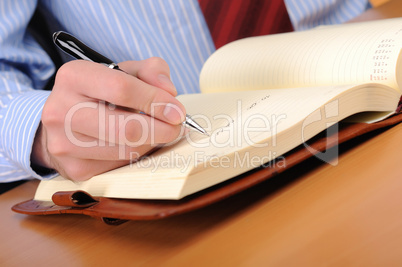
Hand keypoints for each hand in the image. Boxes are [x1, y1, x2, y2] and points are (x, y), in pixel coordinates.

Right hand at [31, 58, 185, 180]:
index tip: (177, 111)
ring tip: (158, 131)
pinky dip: (138, 155)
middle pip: (127, 129)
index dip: (156, 101)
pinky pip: (121, 166)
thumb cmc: (100, 93)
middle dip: (162, 129)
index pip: (123, 90)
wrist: (64, 121)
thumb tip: (169, 92)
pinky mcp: (75, 169)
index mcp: (73, 77)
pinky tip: (139, 144)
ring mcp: (65, 144)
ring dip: (153, 143)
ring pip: (128, 151)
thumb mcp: (123, 71)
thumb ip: (150, 71)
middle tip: (177, 127)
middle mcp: (61, 111)